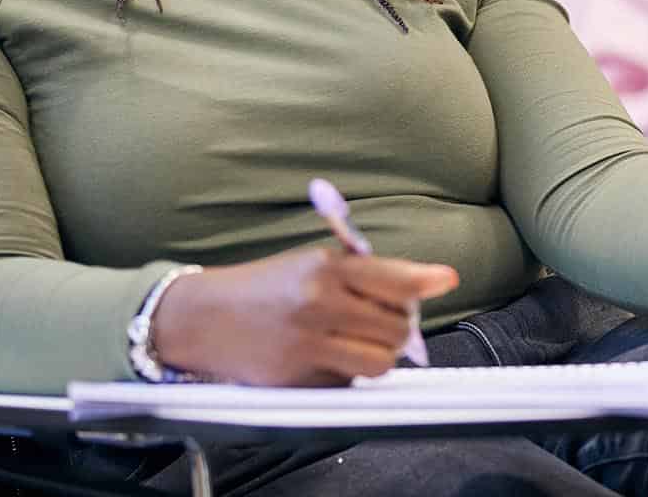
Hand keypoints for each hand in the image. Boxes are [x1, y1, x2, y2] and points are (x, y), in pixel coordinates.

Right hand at [151, 246, 457, 385]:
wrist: (202, 317)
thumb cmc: (264, 287)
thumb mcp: (310, 263)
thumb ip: (364, 272)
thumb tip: (427, 281)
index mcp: (324, 267)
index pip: (395, 280)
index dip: (425, 282)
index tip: (445, 280)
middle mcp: (318, 303)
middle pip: (396, 328)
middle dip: (397, 328)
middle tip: (379, 322)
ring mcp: (307, 343)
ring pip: (379, 362)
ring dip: (377, 356)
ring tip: (357, 343)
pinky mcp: (296, 378)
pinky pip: (347, 383)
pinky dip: (345, 374)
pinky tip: (324, 358)